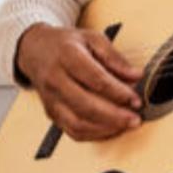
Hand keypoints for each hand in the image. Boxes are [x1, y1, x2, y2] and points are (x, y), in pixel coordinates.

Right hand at [16, 24, 144, 140]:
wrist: (35, 50)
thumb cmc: (66, 44)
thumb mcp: (93, 38)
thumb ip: (115, 57)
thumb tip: (136, 75)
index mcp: (67, 56)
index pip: (95, 79)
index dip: (118, 92)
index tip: (136, 99)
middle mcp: (55, 80)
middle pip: (86, 105)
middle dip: (114, 116)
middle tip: (135, 119)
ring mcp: (51, 99)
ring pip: (78, 123)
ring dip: (105, 128)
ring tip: (126, 125)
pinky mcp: (51, 113)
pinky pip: (72, 131)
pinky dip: (94, 134)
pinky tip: (111, 129)